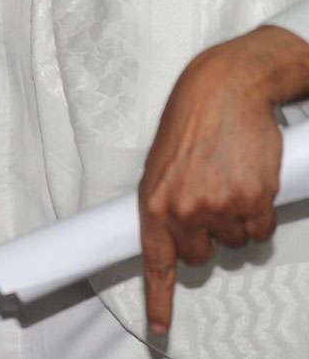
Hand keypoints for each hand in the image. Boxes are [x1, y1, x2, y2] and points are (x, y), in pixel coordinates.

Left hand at [138, 25, 308, 334]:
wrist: (228, 86)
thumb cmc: (194, 114)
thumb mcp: (163, 159)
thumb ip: (166, 198)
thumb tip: (172, 228)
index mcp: (154, 200)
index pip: (155, 262)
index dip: (159, 298)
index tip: (160, 328)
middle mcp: (184, 210)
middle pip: (201, 254)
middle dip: (208, 233)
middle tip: (210, 195)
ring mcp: (219, 207)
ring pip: (234, 240)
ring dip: (236, 217)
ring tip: (229, 175)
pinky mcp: (252, 200)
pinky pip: (260, 229)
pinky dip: (260, 210)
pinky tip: (250, 179)